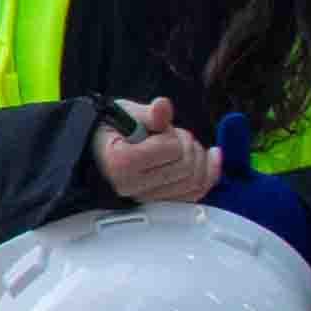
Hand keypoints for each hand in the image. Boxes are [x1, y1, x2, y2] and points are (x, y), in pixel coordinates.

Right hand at [91, 98, 220, 207]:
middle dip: (189, 145)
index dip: (173, 133)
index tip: (160, 129)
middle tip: (175, 135)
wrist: (99, 152)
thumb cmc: (112, 131)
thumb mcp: (126, 113)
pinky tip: (210, 157)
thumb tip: (163, 106)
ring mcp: (146, 199)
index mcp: (121, 162)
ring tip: (183, 146)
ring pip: (194, 183)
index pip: (171, 149)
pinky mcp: (159, 204)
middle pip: (186, 168)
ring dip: (198, 158)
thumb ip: (148, 113)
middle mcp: (132, 187)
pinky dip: (209, 174)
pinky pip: (195, 194)